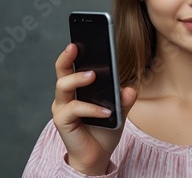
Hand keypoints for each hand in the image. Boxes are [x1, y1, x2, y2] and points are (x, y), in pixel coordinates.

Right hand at [51, 43, 136, 174]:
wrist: (97, 156)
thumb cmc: (105, 129)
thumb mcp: (120, 111)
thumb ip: (124, 99)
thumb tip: (130, 88)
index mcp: (78, 87)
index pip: (74, 64)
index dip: (75, 50)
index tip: (83, 36)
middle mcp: (66, 94)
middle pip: (61, 69)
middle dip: (67, 56)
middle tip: (75, 46)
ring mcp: (62, 107)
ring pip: (63, 85)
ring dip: (78, 78)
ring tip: (93, 75)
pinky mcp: (62, 121)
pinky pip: (74, 109)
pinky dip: (91, 109)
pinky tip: (106, 111)